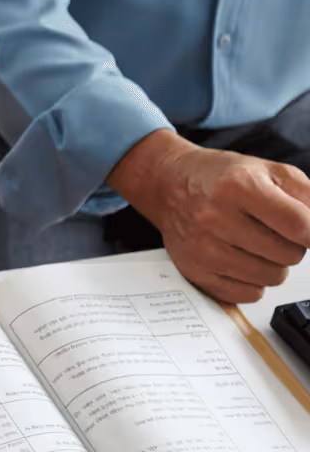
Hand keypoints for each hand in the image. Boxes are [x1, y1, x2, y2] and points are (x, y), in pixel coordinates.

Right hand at [110, 129, 309, 302]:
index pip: (300, 225)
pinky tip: (240, 257)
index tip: (308, 232)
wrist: (168, 184)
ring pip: (272, 277)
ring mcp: (203, 247)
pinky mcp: (195, 271)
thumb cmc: (222, 178)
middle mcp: (215, 217)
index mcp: (238, 186)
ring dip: (273, 263)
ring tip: (255, 242)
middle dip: (291, 244)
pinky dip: (253, 280)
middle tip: (272, 229)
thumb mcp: (270, 171)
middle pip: (290, 254)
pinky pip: (249, 294)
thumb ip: (309, 198)